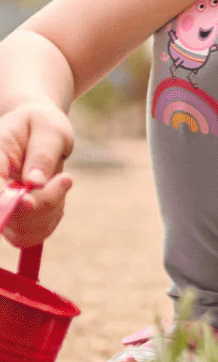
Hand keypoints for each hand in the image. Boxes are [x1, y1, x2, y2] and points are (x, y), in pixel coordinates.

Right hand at [0, 101, 73, 246]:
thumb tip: (34, 183)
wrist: (37, 130)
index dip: (5, 201)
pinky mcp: (10, 219)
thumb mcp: (50, 130)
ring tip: (61, 181)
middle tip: (66, 178)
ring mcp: (0, 205)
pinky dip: (49, 220)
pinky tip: (55, 196)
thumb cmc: (43, 125)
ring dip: (50, 212)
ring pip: (20, 232)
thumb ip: (42, 154)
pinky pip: (29, 236)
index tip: (27, 200)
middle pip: (9, 215)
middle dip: (44, 203)